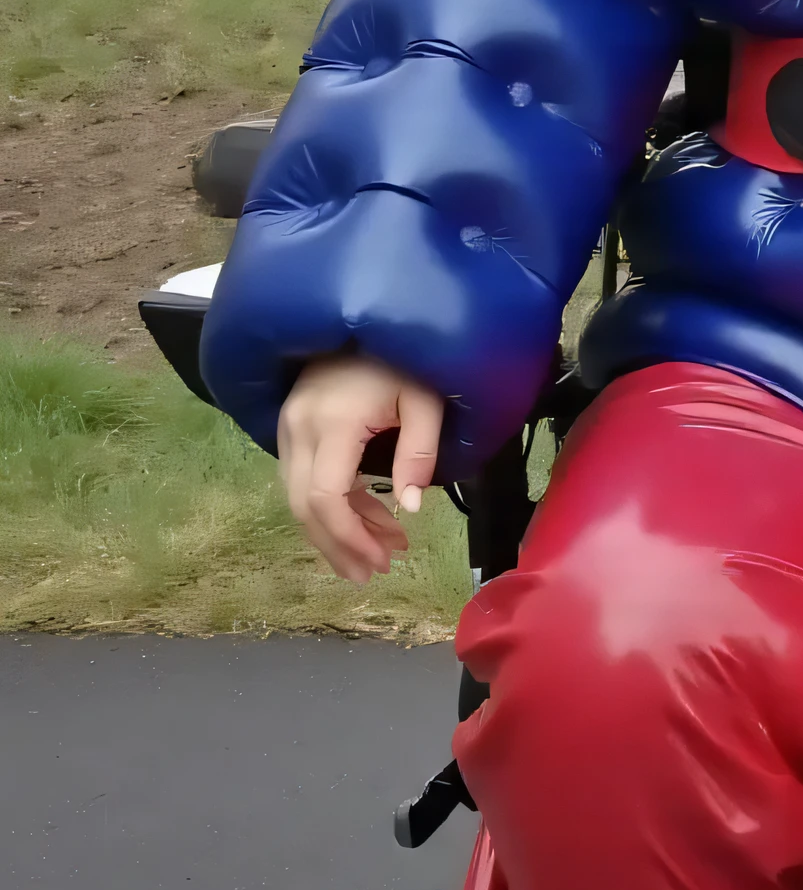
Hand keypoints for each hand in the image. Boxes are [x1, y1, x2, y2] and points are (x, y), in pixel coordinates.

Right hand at [277, 353, 444, 582]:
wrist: (362, 315)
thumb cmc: (401, 356)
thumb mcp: (425, 400)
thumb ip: (420, 453)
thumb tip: (410, 509)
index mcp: (333, 423)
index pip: (325, 497)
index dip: (348, 536)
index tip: (380, 561)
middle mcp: (299, 427)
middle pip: (304, 505)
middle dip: (339, 546)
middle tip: (376, 573)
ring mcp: (289, 426)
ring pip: (299, 497)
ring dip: (336, 531)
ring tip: (379, 556)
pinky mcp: (292, 426)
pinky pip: (304, 479)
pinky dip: (333, 506)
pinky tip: (370, 521)